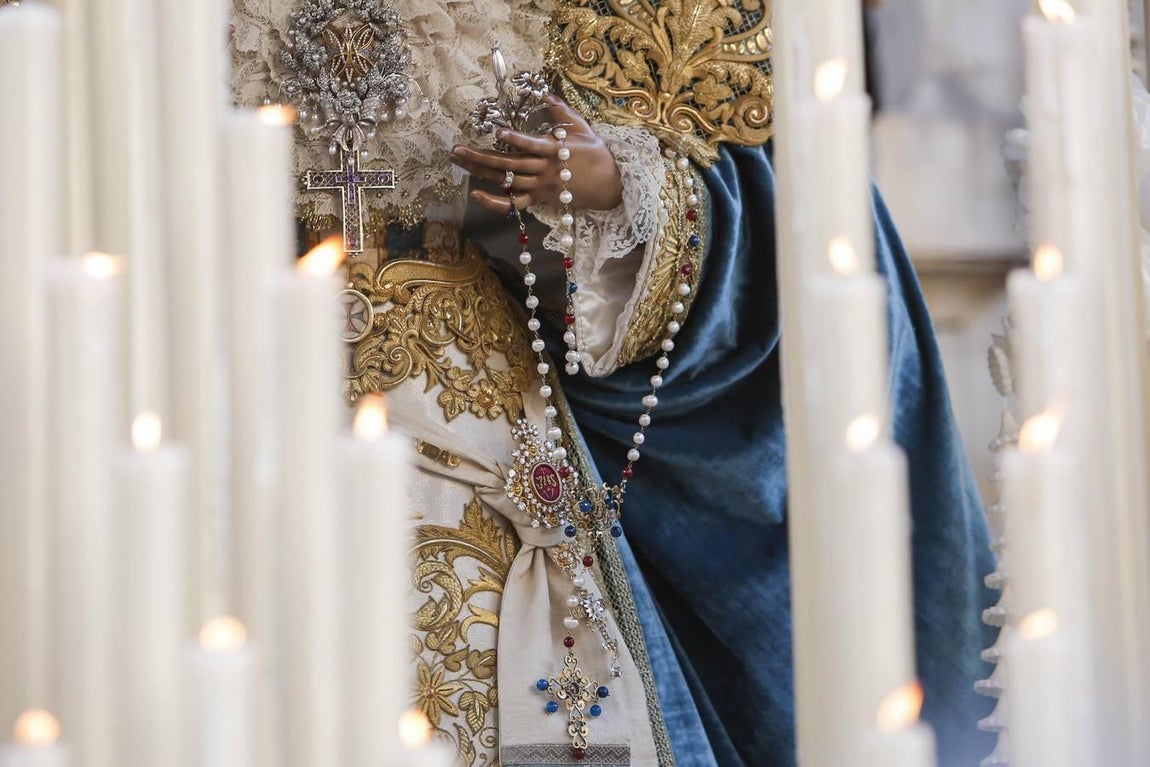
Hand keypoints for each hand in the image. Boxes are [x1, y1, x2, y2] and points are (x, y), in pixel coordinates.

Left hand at [450, 95, 623, 214]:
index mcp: (555, 150)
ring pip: (506, 181)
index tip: (498, 130)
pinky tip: (476, 194)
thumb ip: (560, 111)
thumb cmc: (595, 153)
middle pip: (509, 164)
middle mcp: (544, 170)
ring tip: (459, 161)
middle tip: (456, 149)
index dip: (515, 138)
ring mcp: (540, 186)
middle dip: (480, 156)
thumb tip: (544, 94)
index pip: (532, 145)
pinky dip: (494, 202)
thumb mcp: (582, 127)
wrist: (608, 185)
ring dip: (480, 171)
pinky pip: (514, 205)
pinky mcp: (539, 199)